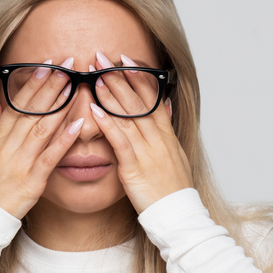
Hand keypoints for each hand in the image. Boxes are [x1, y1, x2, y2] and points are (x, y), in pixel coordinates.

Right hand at [0, 59, 83, 218]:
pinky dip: (64, 139)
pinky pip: (50, 156)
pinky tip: (78, 123)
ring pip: (41, 128)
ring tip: (72, 84)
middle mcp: (7, 147)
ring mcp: (20, 163)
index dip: (31, 84)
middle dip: (49, 86)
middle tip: (65, 65)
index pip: (16, 105)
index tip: (45, 66)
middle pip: (30, 111)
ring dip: (58, 104)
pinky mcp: (31, 181)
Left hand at [89, 51, 192, 213]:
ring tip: (95, 75)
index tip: (124, 58)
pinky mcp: (135, 168)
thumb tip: (166, 106)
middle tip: (102, 57)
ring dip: (110, 93)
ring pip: (128, 116)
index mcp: (166, 134)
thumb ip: (167, 129)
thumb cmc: (173, 188)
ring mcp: (147, 152)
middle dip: (119, 77)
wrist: (178, 215)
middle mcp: (158, 138)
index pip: (151, 97)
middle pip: (137, 101)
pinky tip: (94, 110)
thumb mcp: (175, 154)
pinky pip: (120, 141)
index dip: (138, 76)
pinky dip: (107, 123)